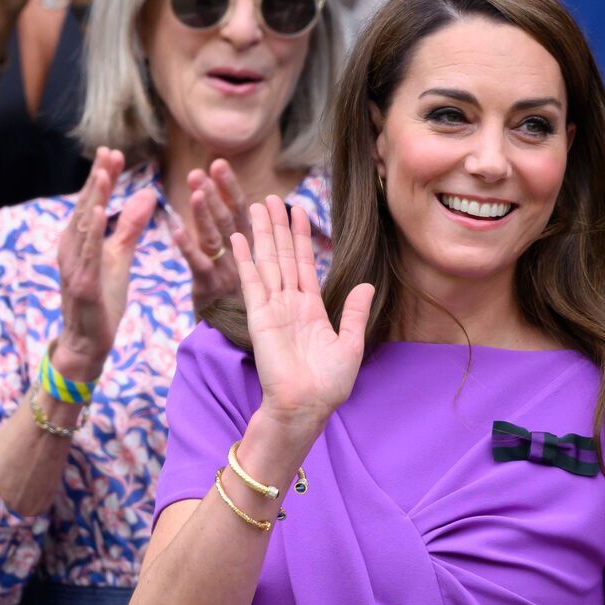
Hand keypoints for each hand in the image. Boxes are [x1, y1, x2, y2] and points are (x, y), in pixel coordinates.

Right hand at [54, 147, 154, 377]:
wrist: (88, 341)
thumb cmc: (102, 299)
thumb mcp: (119, 257)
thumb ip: (130, 226)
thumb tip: (147, 194)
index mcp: (80, 240)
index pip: (93, 202)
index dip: (102, 177)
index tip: (113, 153)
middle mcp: (72, 248)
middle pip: (86, 207)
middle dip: (97, 180)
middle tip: (109, 153)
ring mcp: (74, 266)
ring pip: (84, 227)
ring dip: (93, 199)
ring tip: (104, 174)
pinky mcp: (82, 284)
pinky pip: (87, 254)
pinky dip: (92, 233)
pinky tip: (99, 213)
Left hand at [168, 159, 253, 307]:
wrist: (234, 339)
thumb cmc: (237, 296)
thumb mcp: (242, 263)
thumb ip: (234, 234)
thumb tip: (239, 202)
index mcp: (249, 246)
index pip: (240, 210)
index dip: (228, 186)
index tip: (218, 163)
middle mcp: (241, 256)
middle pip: (228, 219)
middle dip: (216, 192)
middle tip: (201, 169)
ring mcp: (226, 272)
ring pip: (215, 238)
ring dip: (205, 213)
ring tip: (196, 190)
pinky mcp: (210, 288)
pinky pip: (198, 265)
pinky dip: (187, 247)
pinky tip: (175, 230)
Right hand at [234, 194, 372, 436]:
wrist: (306, 406)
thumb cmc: (329, 384)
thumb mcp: (351, 344)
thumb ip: (353, 313)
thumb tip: (365, 286)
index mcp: (311, 309)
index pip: (305, 264)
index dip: (302, 237)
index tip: (298, 210)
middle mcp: (289, 304)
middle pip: (283, 256)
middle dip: (278, 226)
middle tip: (272, 198)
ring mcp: (272, 308)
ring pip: (268, 262)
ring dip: (262, 234)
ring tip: (257, 206)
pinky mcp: (259, 317)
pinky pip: (251, 282)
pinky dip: (245, 259)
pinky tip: (239, 238)